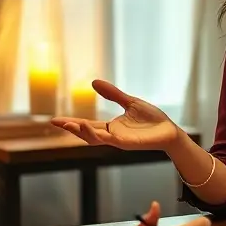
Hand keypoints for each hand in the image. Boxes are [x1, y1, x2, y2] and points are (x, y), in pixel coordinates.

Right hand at [50, 80, 178, 150]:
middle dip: (71, 128)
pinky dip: (95, 134)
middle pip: (86, 133)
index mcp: (111, 127)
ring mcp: (117, 140)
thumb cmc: (152, 119)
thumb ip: (112, 94)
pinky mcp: (125, 143)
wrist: (169, 130)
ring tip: (68, 124)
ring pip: (93, 138)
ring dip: (80, 132)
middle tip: (56, 122)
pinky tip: (86, 126)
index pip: (87, 125)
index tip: (56, 120)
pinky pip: (107, 140)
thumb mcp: (129, 102)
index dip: (72, 123)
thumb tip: (93, 82)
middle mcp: (111, 135)